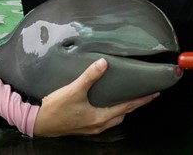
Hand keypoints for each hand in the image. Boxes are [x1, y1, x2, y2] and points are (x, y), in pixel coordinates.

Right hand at [32, 58, 158, 136]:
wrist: (38, 122)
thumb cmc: (56, 108)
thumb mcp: (74, 89)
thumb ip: (90, 76)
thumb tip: (104, 63)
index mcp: (100, 117)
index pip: (128, 107)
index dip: (142, 99)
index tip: (155, 93)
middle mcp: (99, 125)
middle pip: (123, 115)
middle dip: (134, 105)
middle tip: (143, 95)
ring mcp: (91, 128)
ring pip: (114, 119)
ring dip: (121, 110)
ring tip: (126, 98)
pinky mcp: (84, 128)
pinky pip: (104, 121)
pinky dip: (110, 113)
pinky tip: (105, 105)